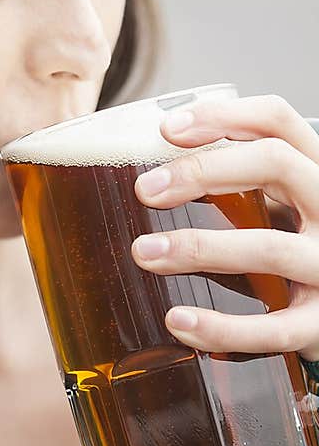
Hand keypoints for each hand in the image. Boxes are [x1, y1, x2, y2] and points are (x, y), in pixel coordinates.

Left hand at [130, 94, 318, 363]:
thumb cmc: (300, 255)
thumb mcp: (282, 208)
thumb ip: (241, 189)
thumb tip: (157, 177)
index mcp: (316, 174)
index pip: (278, 121)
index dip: (223, 117)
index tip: (168, 130)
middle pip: (276, 164)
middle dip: (203, 171)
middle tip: (145, 190)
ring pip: (270, 247)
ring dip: (200, 248)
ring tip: (144, 253)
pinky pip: (274, 328)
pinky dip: (222, 327)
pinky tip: (179, 320)